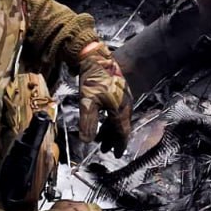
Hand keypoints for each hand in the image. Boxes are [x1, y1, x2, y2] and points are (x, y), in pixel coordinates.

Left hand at [77, 41, 131, 156]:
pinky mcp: (118, 91)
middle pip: (120, 127)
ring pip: (118, 118)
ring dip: (110, 129)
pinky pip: (116, 110)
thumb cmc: (94, 78)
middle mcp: (125, 105)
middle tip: (106, 149)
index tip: (116, 154)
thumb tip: (86, 141)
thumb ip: (88, 123)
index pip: (123, 132)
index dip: (119, 144)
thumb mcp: (87, 102)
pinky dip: (110, 118)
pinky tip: (103, 117)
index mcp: (120, 110)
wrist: (98, 56)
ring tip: (101, 138)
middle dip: (113, 139)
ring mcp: (122, 97)